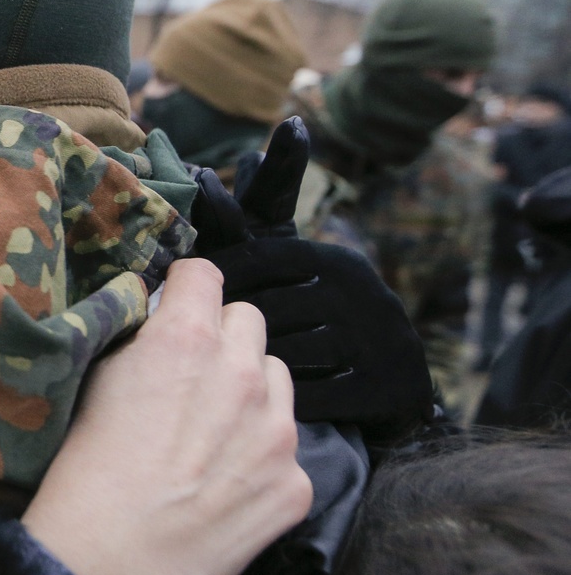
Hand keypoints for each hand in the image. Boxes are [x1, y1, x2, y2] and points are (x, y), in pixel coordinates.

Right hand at [22, 259, 312, 574]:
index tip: (175, 306)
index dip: (184, 289)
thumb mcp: (95, 379)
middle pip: (249, 320)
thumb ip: (138, 339)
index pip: (205, 274)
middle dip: (221, 338)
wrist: (116, 563)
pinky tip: (223, 485)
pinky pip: (286, 449)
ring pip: (277, 379)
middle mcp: (244, 373)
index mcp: (188, 337)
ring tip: (210, 433)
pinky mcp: (296, 483)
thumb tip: (159, 322)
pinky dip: (260, 459)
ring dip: (250, 391)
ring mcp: (279, 431)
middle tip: (190, 375)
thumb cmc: (88, 471)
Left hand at [193, 118, 433, 438]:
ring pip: (287, 355)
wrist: (393, 389)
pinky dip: (282, 402)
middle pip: (269, 310)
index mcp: (334, 261)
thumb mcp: (296, 275)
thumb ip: (252, 234)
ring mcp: (378, 338)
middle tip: (199, 352)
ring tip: (228, 381)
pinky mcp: (385, 386)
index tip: (180, 298)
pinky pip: (314, 396)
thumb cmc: (320, 321)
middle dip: (231, 333)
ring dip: (252, 371)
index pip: (261, 258)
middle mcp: (361, 292)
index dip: (217, 279)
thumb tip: (217, 167)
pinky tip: (261, 406)